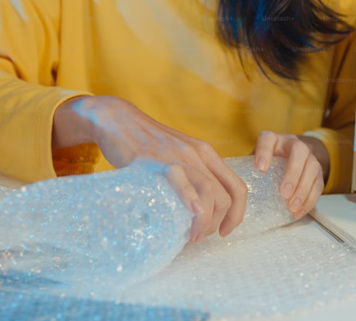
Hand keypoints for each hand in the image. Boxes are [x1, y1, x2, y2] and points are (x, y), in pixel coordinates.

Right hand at [52, 95, 247, 242]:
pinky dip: (190, 198)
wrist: (117, 120)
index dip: (237, 214)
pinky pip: (180, 179)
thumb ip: (190, 175)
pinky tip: (192, 213)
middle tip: (198, 236)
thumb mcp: (177, 154)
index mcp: (206, 154)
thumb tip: (195, 209)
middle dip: (218, 223)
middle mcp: (198, 154)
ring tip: (192, 236)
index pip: (237, 187)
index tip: (224, 232)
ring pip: (208, 191)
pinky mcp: (157, 160)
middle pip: (225, 196)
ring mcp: (179, 156)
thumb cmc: (146, 143)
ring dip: (206, 220)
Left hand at [252, 131, 328, 218]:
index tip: (260, 168)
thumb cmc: (267, 162)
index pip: (268, 139)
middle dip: (293, 172)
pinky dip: (310, 199)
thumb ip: (248, 170)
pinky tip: (299, 211)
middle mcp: (293, 144)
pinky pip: (318, 184)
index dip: (264, 152)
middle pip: (299, 151)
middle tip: (284, 192)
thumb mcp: (256, 160)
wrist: (292, 156)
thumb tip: (233, 190)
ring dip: (303, 189)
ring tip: (292, 207)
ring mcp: (309, 157)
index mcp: (274, 140)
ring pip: (312, 168)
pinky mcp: (318, 172)